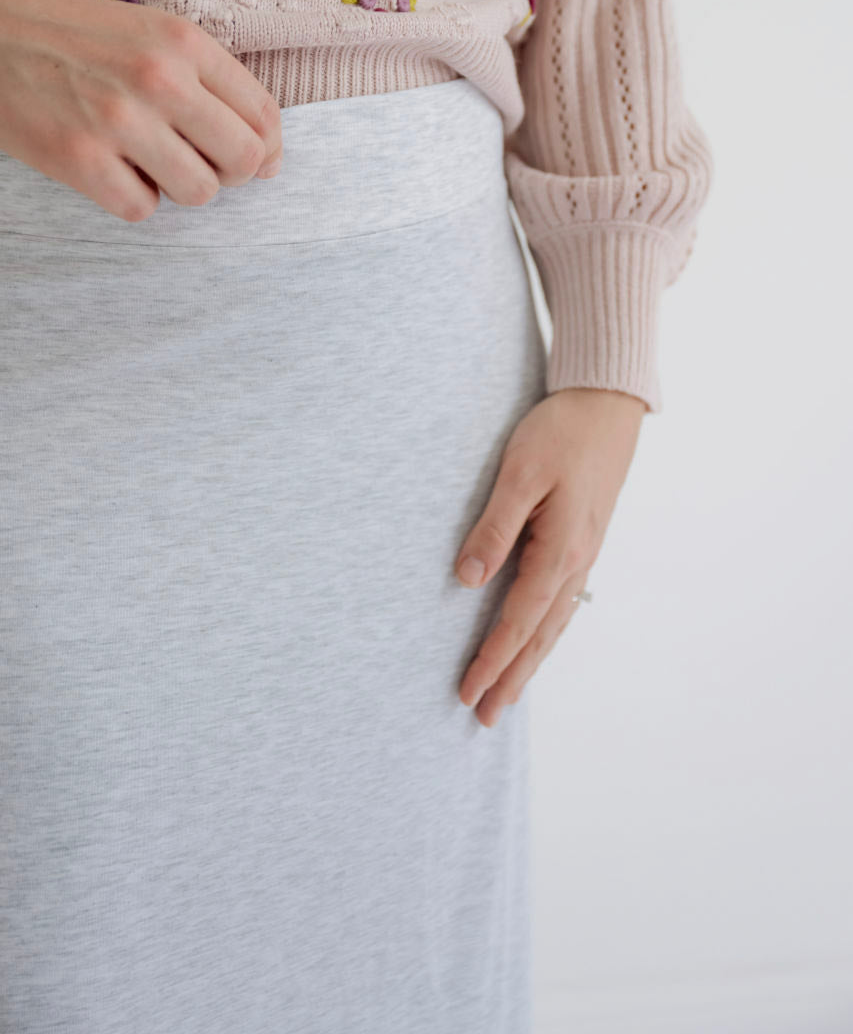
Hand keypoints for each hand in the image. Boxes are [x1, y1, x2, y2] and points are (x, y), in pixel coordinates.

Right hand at [0, 0, 283, 221]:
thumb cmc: (77, 38)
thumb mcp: (152, 34)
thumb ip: (212, 85)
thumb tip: (268, 158)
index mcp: (184, 42)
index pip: (264, 115)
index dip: (268, 149)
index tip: (255, 161)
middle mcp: (159, 78)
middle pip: (244, 160)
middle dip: (230, 173)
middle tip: (197, 161)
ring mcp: (119, 121)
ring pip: (199, 192)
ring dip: (179, 186)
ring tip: (147, 160)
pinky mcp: (80, 160)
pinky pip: (142, 209)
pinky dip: (131, 198)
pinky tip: (110, 168)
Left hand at [454, 386, 646, 726]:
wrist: (608, 404)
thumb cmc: (561, 433)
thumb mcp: (520, 474)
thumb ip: (494, 528)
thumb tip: (468, 581)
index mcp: (561, 549)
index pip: (519, 619)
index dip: (493, 658)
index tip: (468, 691)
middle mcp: (577, 561)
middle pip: (541, 635)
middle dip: (511, 676)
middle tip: (484, 717)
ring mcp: (584, 554)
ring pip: (555, 623)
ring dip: (530, 661)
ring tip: (508, 695)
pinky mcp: (583, 542)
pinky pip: (562, 602)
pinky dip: (545, 632)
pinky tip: (536, 640)